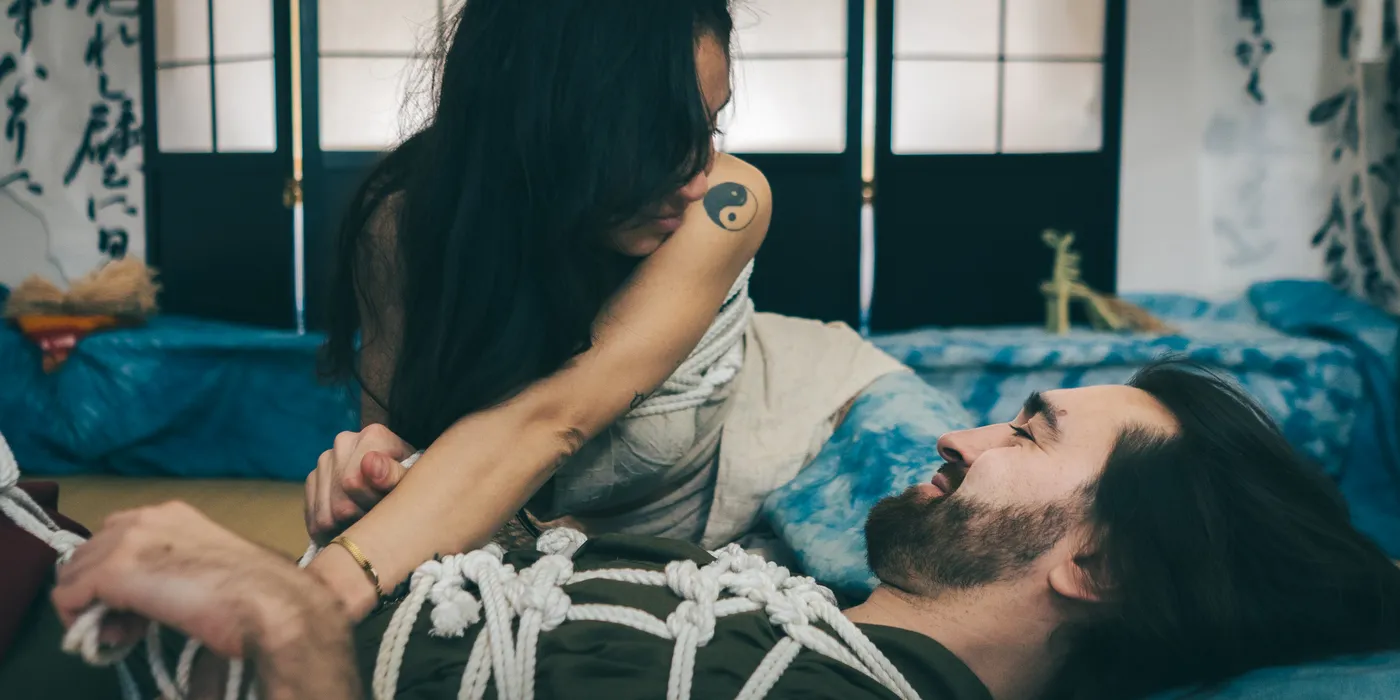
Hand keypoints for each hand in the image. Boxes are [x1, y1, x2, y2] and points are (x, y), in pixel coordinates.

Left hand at [52, 502, 337, 659]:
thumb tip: (158, 590)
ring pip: (71, 575)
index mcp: (172, 513)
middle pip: (87, 553)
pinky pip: (67, 596)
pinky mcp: (114, 571)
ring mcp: (127, 541)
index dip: (117, 573)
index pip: (114, 536)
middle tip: (131, 624)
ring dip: (91, 608)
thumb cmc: (257, 591)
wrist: (270, 603)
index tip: (142, 605)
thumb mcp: (212, 564)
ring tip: (126, 633)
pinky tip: (118, 637)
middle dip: (100, 591)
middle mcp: (145, 517)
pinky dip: (81, 622)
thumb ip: (177, 565)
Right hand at [305, 424, 414, 543]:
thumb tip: (369, 464)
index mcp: (373, 435)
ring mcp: (325, 459)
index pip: (353, 482)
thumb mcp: (411, 481)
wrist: (399, 482)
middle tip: (378, 516)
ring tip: (366, 521)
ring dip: (345, 527)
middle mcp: (344, 441)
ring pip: (324, 515)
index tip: (387, 505)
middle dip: (360, 517)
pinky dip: (330, 530)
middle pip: (339, 503)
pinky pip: (313, 518)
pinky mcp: (313, 478)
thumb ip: (393, 474)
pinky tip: (349, 525)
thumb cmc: (409, 483)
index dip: (371, 503)